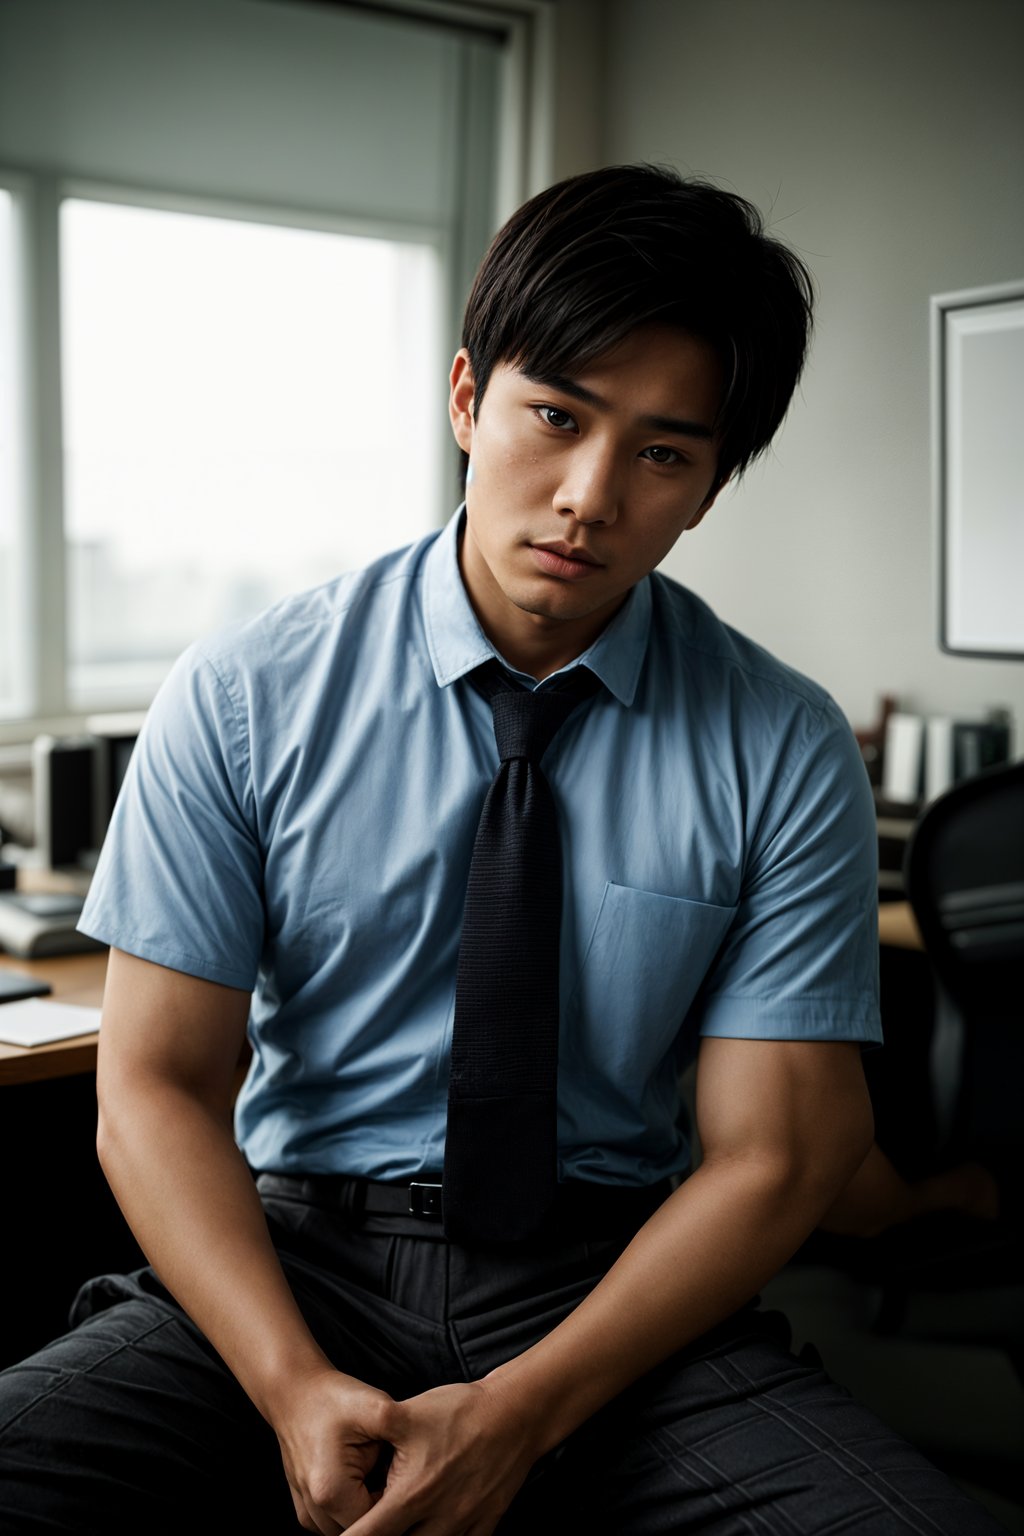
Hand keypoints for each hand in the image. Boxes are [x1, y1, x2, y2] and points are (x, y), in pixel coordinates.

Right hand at [272, 1366, 395, 1532]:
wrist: (295, 1390)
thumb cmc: (335, 1398)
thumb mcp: (375, 1407)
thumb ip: (400, 1437)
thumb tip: (426, 1467)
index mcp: (332, 1490)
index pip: (379, 1522)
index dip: (397, 1500)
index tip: (402, 1472)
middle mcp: (315, 1508)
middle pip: (363, 1529)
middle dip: (382, 1507)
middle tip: (390, 1470)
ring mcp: (307, 1511)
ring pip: (349, 1529)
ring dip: (365, 1509)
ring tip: (375, 1473)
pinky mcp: (305, 1507)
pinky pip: (335, 1523)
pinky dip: (350, 1509)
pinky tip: (360, 1479)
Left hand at [278, 1369, 541, 1535]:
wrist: (516, 1413)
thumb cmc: (461, 1411)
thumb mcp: (408, 1413)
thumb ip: (373, 1431)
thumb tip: (342, 1439)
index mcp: (411, 1495)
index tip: (341, 1534)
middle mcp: (438, 1520)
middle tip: (369, 1528)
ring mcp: (464, 1527)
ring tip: (401, 1525)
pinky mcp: (485, 1527)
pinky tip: (430, 1528)